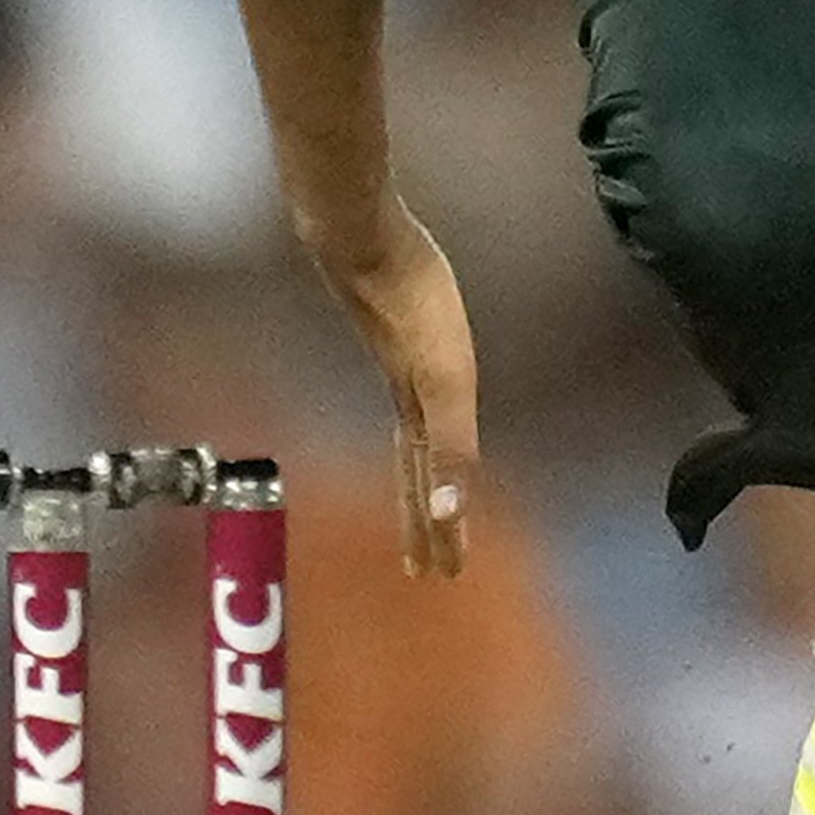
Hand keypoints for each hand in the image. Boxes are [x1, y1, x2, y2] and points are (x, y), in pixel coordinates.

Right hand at [294, 195, 481, 577]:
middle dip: (425, 517)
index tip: (437, 573)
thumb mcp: (447, 382)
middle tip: (427, 564)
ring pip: (413, 433)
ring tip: (423, 491)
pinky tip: (415, 387)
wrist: (362, 241)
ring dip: (420, 470)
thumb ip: (450, 445)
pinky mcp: (399, 326)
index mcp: (421, 411)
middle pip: (418, 470)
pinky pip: (414, 390)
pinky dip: (418, 411)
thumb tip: (452, 511)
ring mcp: (400, 362)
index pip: (428, 485)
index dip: (434, 529)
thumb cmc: (411, 305)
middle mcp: (408, 395)